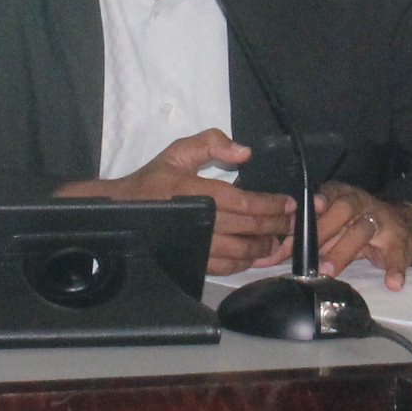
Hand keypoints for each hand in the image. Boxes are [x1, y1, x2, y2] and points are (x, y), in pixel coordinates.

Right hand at [57, 130, 295, 275]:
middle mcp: (197, 220)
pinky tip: (255, 255)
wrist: (119, 212)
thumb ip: (210, 143)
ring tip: (278, 239)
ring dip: (264, 246)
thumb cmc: (152, 181)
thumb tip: (243, 152)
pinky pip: (225, 267)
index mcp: (195, 191)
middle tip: (292, 223)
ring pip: (240, 251)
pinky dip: (245, 262)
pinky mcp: (191, 260)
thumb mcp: (177, 152)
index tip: (288, 203)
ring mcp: (194, 244)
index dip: (270, 205)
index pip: (243, 201)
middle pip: (248, 227)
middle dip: (276, 226)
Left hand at [310, 184, 411, 286]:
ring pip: (363, 230)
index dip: (319, 200)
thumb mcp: (335, 227)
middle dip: (324, 228)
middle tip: (306, 252)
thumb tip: (275, 254)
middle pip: (344, 208)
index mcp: (343, 196)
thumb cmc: (358, 226)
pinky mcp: (399, 242)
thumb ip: (308, 238)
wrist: (406, 225)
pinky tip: (393, 283)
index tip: (311, 206)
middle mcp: (362, 204)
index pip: (329, 194)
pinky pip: (397, 254)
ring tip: (328, 271)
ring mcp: (382, 221)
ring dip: (343, 251)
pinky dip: (395, 268)